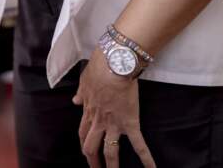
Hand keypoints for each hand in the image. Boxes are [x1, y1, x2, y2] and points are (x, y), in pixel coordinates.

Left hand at [72, 49, 155, 167]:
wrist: (115, 64)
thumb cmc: (99, 68)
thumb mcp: (84, 80)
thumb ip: (81, 93)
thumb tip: (75, 101)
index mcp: (89, 111)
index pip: (83, 133)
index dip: (84, 144)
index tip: (86, 152)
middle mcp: (99, 121)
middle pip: (91, 146)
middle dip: (93, 161)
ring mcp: (114, 124)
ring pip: (110, 151)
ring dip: (111, 166)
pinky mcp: (131, 123)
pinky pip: (139, 144)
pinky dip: (146, 158)